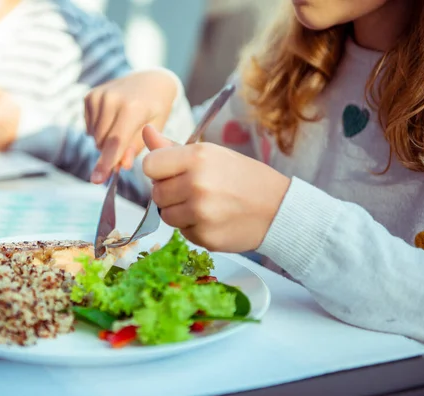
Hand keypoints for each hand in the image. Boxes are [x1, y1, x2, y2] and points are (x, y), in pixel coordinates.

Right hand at [84, 70, 176, 183]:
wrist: (150, 81)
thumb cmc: (156, 109)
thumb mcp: (155, 128)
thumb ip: (137, 147)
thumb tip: (121, 165)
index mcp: (133, 107)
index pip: (116, 141)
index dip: (106, 162)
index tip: (97, 180)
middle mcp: (112, 99)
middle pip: (103, 143)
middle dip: (112, 152)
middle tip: (128, 142)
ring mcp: (99, 96)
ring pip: (95, 138)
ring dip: (106, 142)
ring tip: (122, 128)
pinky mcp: (90, 97)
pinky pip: (89, 129)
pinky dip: (100, 131)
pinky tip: (113, 120)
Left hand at [142, 125, 290, 252]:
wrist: (278, 208)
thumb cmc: (242, 177)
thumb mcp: (210, 153)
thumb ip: (172, 147)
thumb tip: (145, 131)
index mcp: (197, 157)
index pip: (149, 165)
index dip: (159, 170)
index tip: (173, 172)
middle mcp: (196, 184)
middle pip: (156, 193)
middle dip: (170, 193)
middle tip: (195, 190)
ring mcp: (200, 213)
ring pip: (166, 216)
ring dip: (179, 212)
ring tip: (204, 205)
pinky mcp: (205, 237)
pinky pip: (182, 233)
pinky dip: (193, 228)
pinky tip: (214, 219)